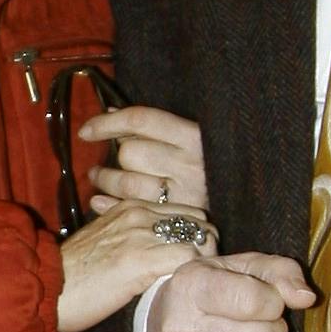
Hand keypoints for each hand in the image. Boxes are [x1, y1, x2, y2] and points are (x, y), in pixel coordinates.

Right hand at [56, 200, 213, 331]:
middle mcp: (138, 212)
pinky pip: (188, 257)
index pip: (186, 210)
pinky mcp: (140, 258)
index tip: (191, 261)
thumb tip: (159, 252)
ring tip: (193, 284)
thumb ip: (132, 238)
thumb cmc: (71, 275)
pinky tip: (183, 290)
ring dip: (203, 262)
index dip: (195, 236)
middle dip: (205, 246)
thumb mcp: (104, 243)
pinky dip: (194, 274)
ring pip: (200, 237)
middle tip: (197, 274)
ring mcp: (140, 233)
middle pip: (199, 220)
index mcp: (129, 206)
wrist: (45, 289)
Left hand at [80, 106, 207, 219]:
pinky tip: (100, 200)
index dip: (107, 123)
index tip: (85, 131)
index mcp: (194, 136)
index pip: (141, 119)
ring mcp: (184, 195)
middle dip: (114, 154)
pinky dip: (109, 204)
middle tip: (103, 161)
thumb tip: (109, 111)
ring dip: (105, 179)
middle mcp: (190, 164)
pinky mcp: (177, 220)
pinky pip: (131, 209)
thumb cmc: (208, 162)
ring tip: (99, 177)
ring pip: (126, 183)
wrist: (245, 200)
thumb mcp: (189, 137)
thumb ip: (152, 125)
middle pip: (131, 152)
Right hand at [148, 252, 313, 331]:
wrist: (162, 325)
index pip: (253, 301)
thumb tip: (306, 298)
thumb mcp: (244, 268)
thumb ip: (281, 273)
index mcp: (190, 287)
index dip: (273, 302)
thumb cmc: (213, 292)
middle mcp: (179, 329)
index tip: (265, 301)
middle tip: (261, 327)